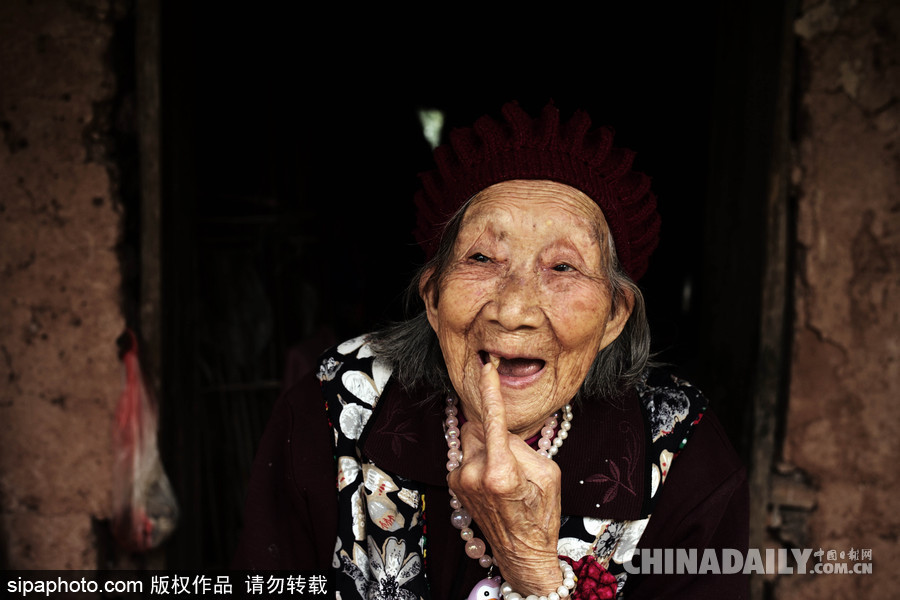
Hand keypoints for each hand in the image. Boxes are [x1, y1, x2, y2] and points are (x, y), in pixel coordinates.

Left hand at [447, 362, 562, 594]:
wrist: (522, 553)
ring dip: (486, 446)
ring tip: (504, 473)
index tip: (487, 368)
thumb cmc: (541, 514)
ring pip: (471, 441)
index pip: (493, 420)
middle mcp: (474, 475)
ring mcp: (461, 481)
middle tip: (512, 452)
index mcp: (501, 473)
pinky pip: (466, 455)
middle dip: (492, 429)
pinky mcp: (454, 485)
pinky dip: (479, 458)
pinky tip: (493, 481)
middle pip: (478, 426)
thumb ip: (520, 445)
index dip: (490, 391)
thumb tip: (499, 428)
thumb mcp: (546, 473)